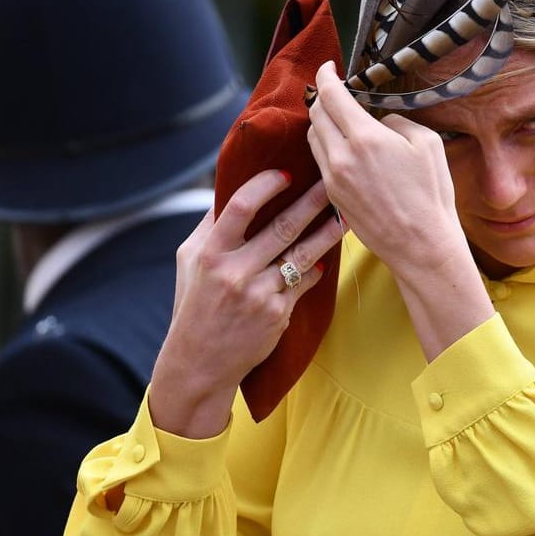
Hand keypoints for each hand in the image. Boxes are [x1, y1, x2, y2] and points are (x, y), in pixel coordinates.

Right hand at [149, 169, 345, 437]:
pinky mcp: (278, 314)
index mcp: (211, 253)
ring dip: (327, 234)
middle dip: (311, 202)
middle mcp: (235, 272)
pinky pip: (304, 282)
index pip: (240, 207)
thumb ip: (211, 227)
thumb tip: (230, 188)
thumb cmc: (195, 305)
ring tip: (344, 216)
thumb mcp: (189, 262)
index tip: (286, 172)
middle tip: (331, 183)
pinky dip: (315, 268)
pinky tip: (326, 257)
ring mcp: (260, 294)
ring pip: (302, 255)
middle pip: (282, 227)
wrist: (200, 362)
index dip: (265, 185)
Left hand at [306, 60, 468, 275]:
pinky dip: (326, 145)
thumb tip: (381, 120)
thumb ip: (398, 121)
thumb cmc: (431, 195)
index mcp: (365, 138)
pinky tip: (343, 146)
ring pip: (313, 137)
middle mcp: (341, 156)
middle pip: (316, 113)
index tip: (329, 67)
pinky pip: (320, 160)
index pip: (331, 95)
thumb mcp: (428, 144)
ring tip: (339, 118)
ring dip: (322, 121)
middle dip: (323, 96)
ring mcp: (332, 178)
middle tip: (336, 90)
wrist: (421, 245)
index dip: (326, 75)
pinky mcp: (332, 196)